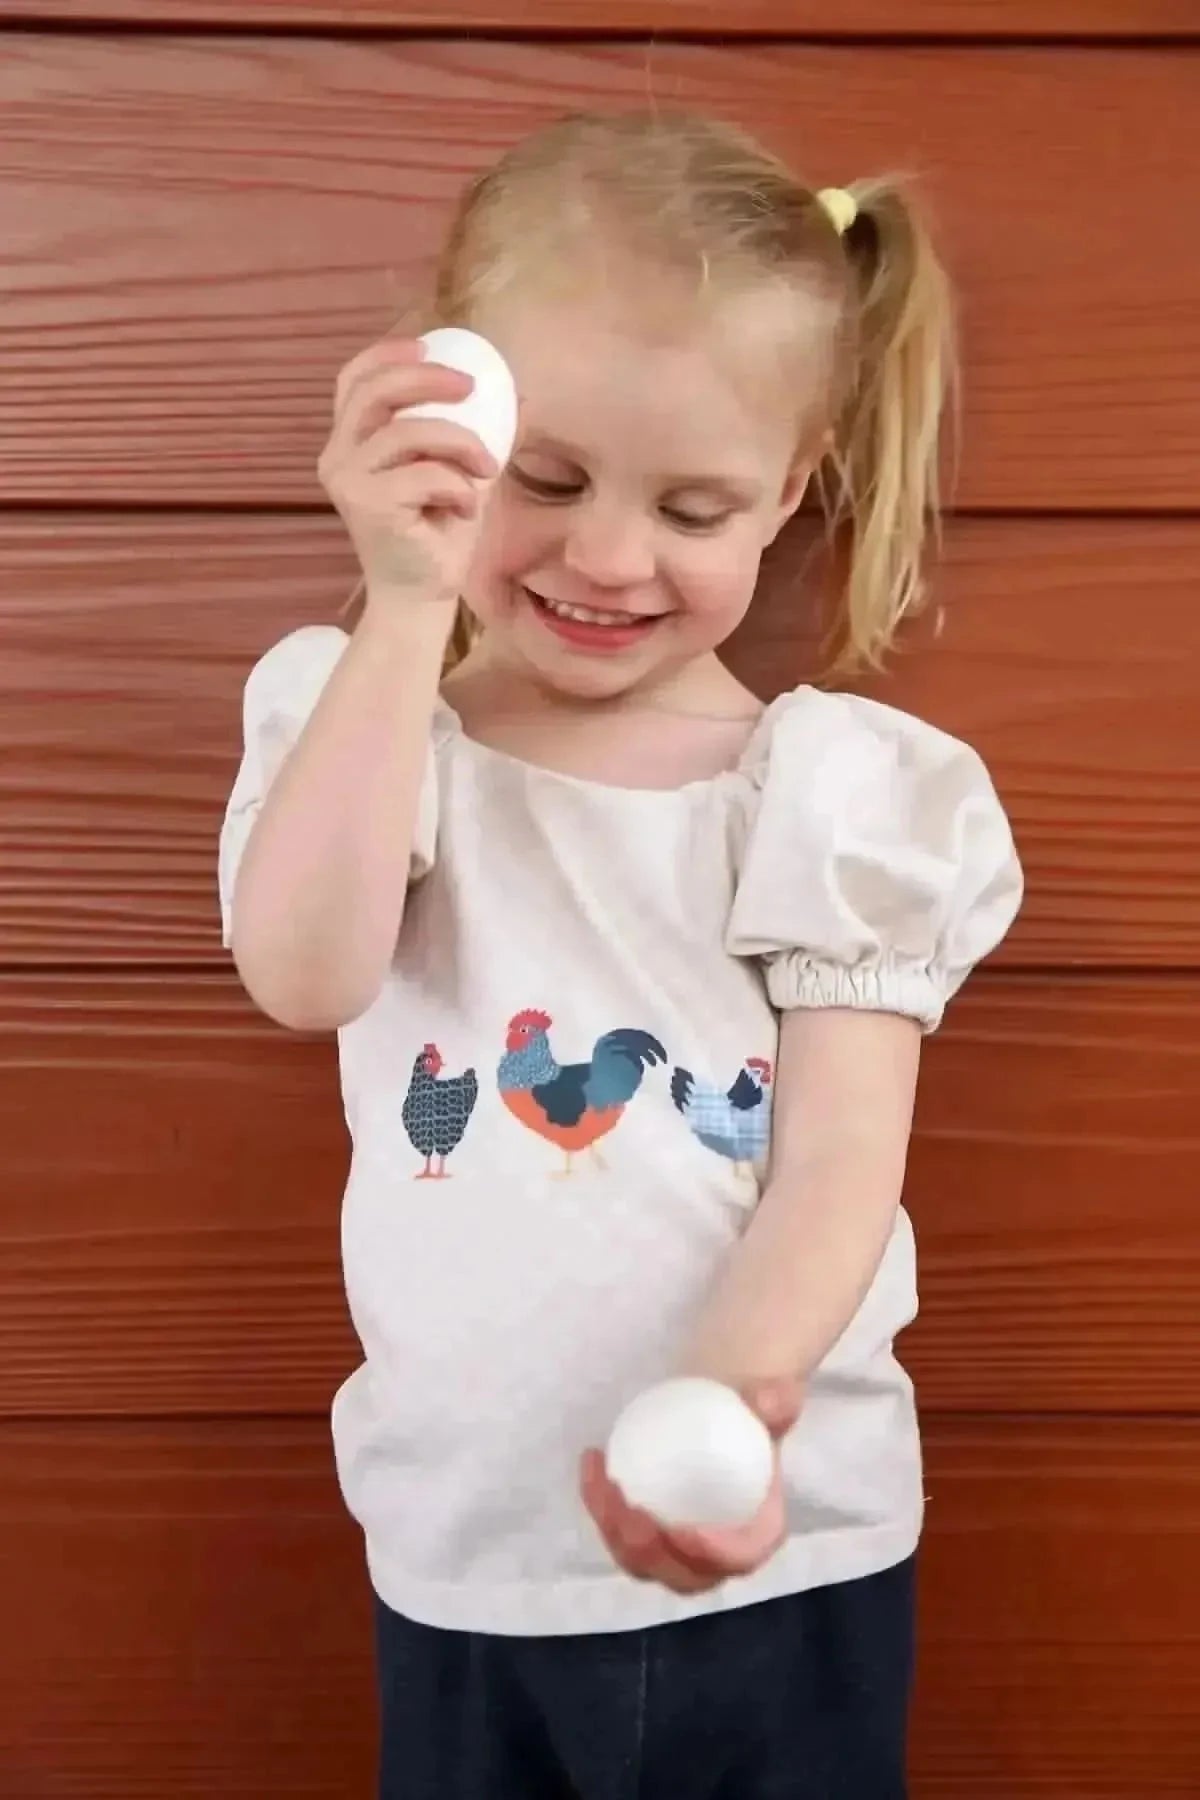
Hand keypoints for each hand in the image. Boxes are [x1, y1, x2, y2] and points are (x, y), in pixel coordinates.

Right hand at [317, 336, 500, 606]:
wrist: (422, 597)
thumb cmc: (438, 534)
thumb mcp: (456, 471)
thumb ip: (468, 433)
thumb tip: (517, 395)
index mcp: (350, 442)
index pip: (354, 380)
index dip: (387, 354)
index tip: (429, 344)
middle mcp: (338, 457)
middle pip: (374, 392)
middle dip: (427, 379)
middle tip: (470, 387)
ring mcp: (347, 481)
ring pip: (407, 434)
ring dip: (460, 444)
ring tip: (487, 469)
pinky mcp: (367, 506)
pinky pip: (423, 475)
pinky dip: (457, 486)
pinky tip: (465, 510)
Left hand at [580, 1377, 802, 1596]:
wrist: (724, 1418)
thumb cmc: (751, 1418)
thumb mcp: (772, 1402)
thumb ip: (777, 1399)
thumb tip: (762, 1401)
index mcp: (758, 1536)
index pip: (737, 1559)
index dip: (711, 1556)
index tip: (683, 1530)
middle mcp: (718, 1558)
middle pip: (682, 1575)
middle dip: (649, 1554)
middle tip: (629, 1509)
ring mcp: (677, 1554)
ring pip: (642, 1562)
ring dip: (614, 1532)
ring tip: (600, 1483)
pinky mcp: (647, 1539)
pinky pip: (620, 1535)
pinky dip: (601, 1506)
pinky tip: (592, 1461)